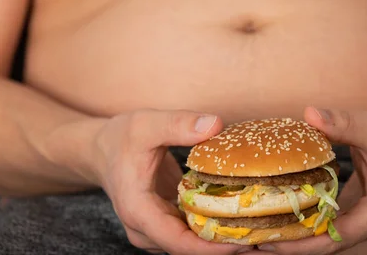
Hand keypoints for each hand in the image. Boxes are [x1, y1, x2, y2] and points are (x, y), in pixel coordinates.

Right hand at [89, 109, 249, 254]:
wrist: (101, 149)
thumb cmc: (121, 137)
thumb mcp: (147, 125)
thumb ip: (179, 125)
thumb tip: (216, 125)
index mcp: (138, 212)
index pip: (178, 243)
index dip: (212, 247)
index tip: (245, 241)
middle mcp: (146, 230)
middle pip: (189, 250)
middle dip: (226, 246)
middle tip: (265, 237)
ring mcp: (155, 229)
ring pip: (192, 246)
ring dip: (224, 241)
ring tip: (261, 231)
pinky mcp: (166, 222)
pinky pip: (192, 234)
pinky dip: (216, 229)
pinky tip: (244, 220)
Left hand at [259, 107, 366, 254]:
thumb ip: (344, 123)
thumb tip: (309, 115)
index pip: (332, 239)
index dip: (296, 243)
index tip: (262, 238)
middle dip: (287, 250)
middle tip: (246, 244)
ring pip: (324, 254)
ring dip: (291, 248)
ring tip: (252, 241)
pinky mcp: (357, 238)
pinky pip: (326, 245)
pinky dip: (301, 241)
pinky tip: (272, 232)